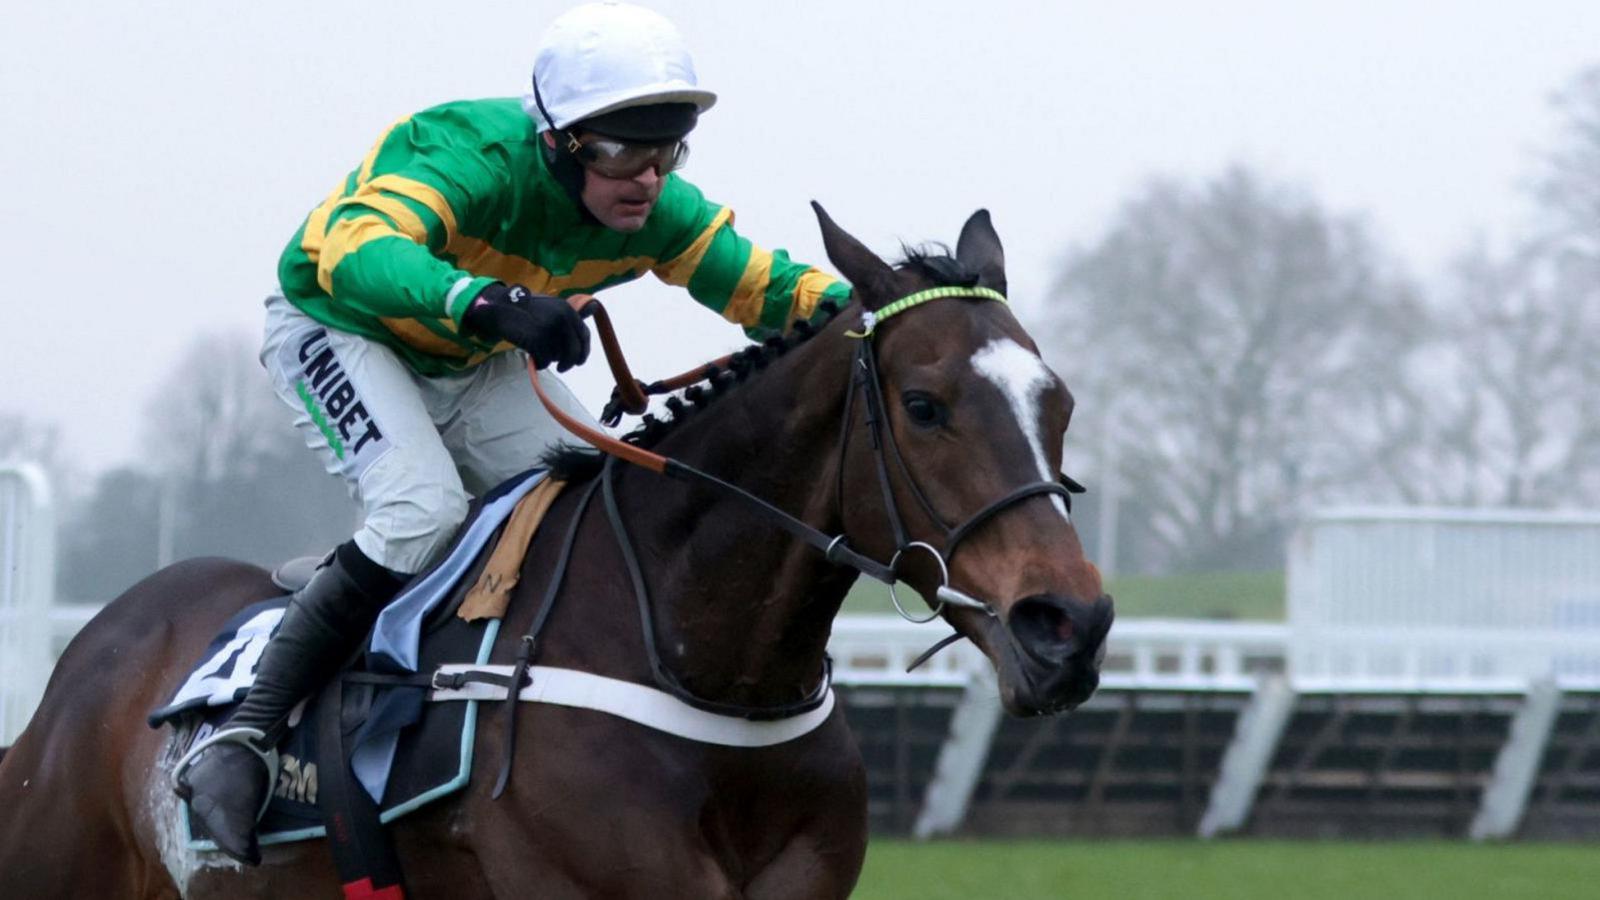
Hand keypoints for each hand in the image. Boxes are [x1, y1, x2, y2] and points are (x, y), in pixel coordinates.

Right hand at [462, 284, 590, 371]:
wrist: (500, 308)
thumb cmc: (526, 309)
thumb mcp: (552, 306)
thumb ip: (571, 313)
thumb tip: (595, 305)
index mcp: (567, 309)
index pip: (584, 335)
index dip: (583, 351)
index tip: (579, 361)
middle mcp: (561, 318)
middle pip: (574, 350)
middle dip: (569, 362)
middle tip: (562, 368)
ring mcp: (549, 329)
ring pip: (558, 356)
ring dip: (550, 359)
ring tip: (539, 353)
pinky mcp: (537, 340)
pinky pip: (544, 360)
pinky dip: (539, 363)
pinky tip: (533, 358)